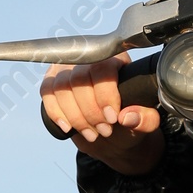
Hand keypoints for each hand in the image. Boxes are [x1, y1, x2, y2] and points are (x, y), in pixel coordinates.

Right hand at [41, 54, 164, 174]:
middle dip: (90, 111)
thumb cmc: (130, 120)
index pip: (104, 68)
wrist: (113, 132)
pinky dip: (56, 112)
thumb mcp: (146, 122)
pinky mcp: (52, 80)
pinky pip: (46, 92)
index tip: (112, 118)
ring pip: (61, 86)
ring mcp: (68, 67)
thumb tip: (128, 116)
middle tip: (104, 130)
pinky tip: (68, 127)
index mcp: (116, 60)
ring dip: (75, 116)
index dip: (105, 94)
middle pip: (79, 78)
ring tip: (91, 133)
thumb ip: (146, 120)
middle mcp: (89, 58)